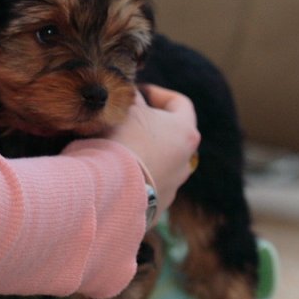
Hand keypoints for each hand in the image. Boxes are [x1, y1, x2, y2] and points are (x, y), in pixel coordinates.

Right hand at [106, 85, 199, 217]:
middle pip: (171, 136)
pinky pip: (145, 186)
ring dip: (142, 153)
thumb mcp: (127, 110)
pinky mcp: (156, 207)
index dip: (159, 93)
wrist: (113, 190)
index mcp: (185, 132)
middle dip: (150, 125)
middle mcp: (186, 161)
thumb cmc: (122, 141)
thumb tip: (134, 94)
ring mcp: (173, 187)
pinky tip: (113, 173)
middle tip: (126, 119)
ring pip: (160, 163)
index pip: (180, 103)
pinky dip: (133, 176)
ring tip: (116, 147)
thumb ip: (134, 98)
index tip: (139, 92)